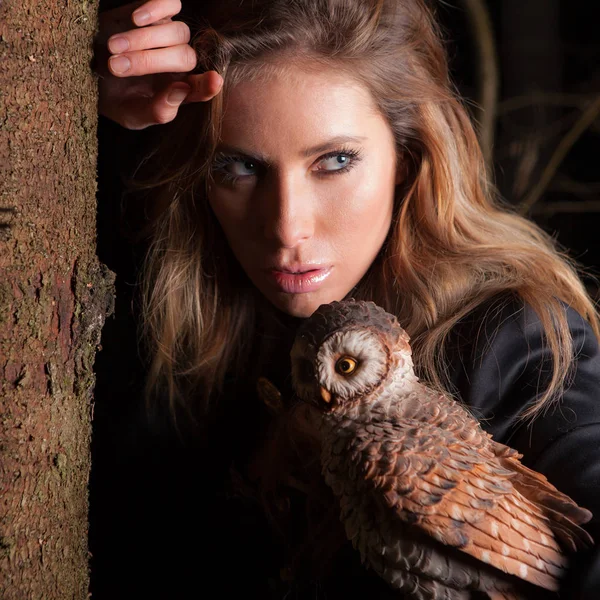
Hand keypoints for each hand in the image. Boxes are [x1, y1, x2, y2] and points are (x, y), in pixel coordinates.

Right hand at [94, 0, 222, 129]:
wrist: (86, 71)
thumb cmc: (114, 99)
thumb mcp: (133, 115)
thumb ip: (159, 110)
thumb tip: (182, 90)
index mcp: (180, 91)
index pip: (203, 88)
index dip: (209, 85)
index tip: (213, 80)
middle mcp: (179, 63)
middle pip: (184, 57)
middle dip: (150, 61)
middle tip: (116, 67)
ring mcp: (169, 36)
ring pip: (178, 32)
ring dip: (144, 40)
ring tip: (114, 47)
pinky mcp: (155, 13)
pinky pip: (170, 4)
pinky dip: (156, 9)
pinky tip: (136, 20)